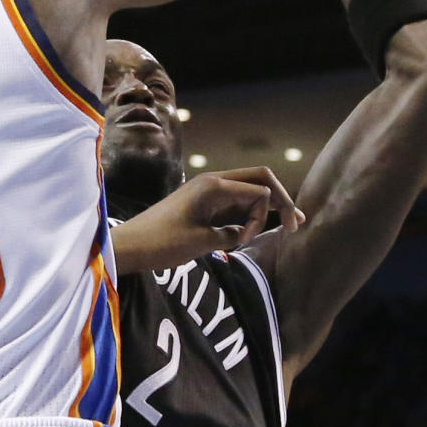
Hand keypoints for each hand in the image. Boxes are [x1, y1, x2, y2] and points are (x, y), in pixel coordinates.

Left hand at [112, 167, 304, 275]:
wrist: (129, 246)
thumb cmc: (161, 243)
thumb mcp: (202, 242)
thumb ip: (232, 234)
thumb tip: (245, 231)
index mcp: (214, 185)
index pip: (260, 190)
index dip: (265, 215)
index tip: (244, 241)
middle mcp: (213, 182)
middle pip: (259, 180)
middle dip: (280, 200)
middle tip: (297, 222)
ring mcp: (207, 192)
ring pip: (248, 191)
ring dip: (265, 206)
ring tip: (287, 224)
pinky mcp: (201, 204)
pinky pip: (234, 203)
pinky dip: (248, 213)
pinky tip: (256, 227)